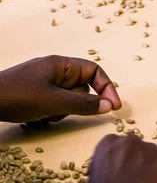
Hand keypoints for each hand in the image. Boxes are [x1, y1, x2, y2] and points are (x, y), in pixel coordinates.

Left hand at [0, 55, 121, 122]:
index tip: (114, 107)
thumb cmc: (16, 96)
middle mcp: (55, 71)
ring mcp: (45, 84)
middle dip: (77, 104)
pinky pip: (56, 106)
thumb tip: (108, 106)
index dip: (107, 88)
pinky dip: (51, 114)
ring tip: (44, 114)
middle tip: (63, 110)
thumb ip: (85, 104)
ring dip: (62, 111)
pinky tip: (36, 117)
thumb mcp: (55, 101)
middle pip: (83, 88)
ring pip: (70, 100)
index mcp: (60, 64)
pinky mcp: (37, 96)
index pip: (94, 71)